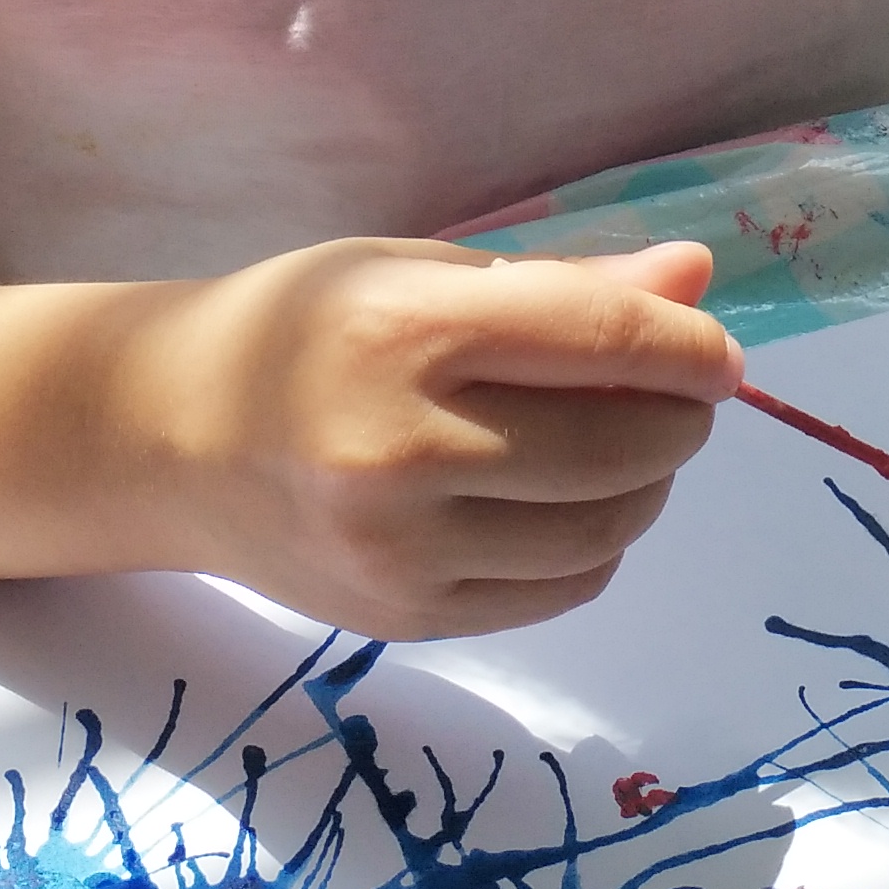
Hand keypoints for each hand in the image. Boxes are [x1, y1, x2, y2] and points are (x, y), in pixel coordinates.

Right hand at [126, 238, 740, 638]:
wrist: (166, 438)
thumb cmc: (299, 326)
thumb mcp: (414, 270)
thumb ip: (561, 284)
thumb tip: (694, 276)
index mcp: (406, 331)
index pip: (599, 341)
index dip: (688, 346)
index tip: (722, 352)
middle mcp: (403, 448)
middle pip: (615, 446)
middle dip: (680, 418)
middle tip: (681, 394)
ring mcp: (402, 550)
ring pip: (601, 529)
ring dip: (647, 485)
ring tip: (626, 443)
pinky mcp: (405, 618)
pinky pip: (557, 590)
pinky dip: (596, 544)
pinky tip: (572, 501)